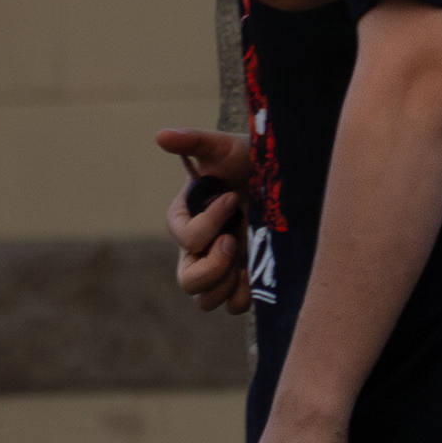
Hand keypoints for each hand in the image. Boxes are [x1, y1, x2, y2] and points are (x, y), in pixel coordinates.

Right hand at [155, 127, 250, 314]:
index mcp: (184, 219)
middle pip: (187, 280)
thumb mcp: (222, 146)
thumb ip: (193, 141)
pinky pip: (231, 307)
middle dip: (213, 266)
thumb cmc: (247, 159)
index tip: (232, 198)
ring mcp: (218, 267)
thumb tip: (160, 135)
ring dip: (226, 284)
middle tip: (234, 241)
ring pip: (205, 300)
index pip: (185, 237)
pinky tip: (256, 275)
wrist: (280, 177)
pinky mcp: (240, 279)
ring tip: (247, 262)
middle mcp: (196, 248)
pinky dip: (241, 298)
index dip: (209, 223)